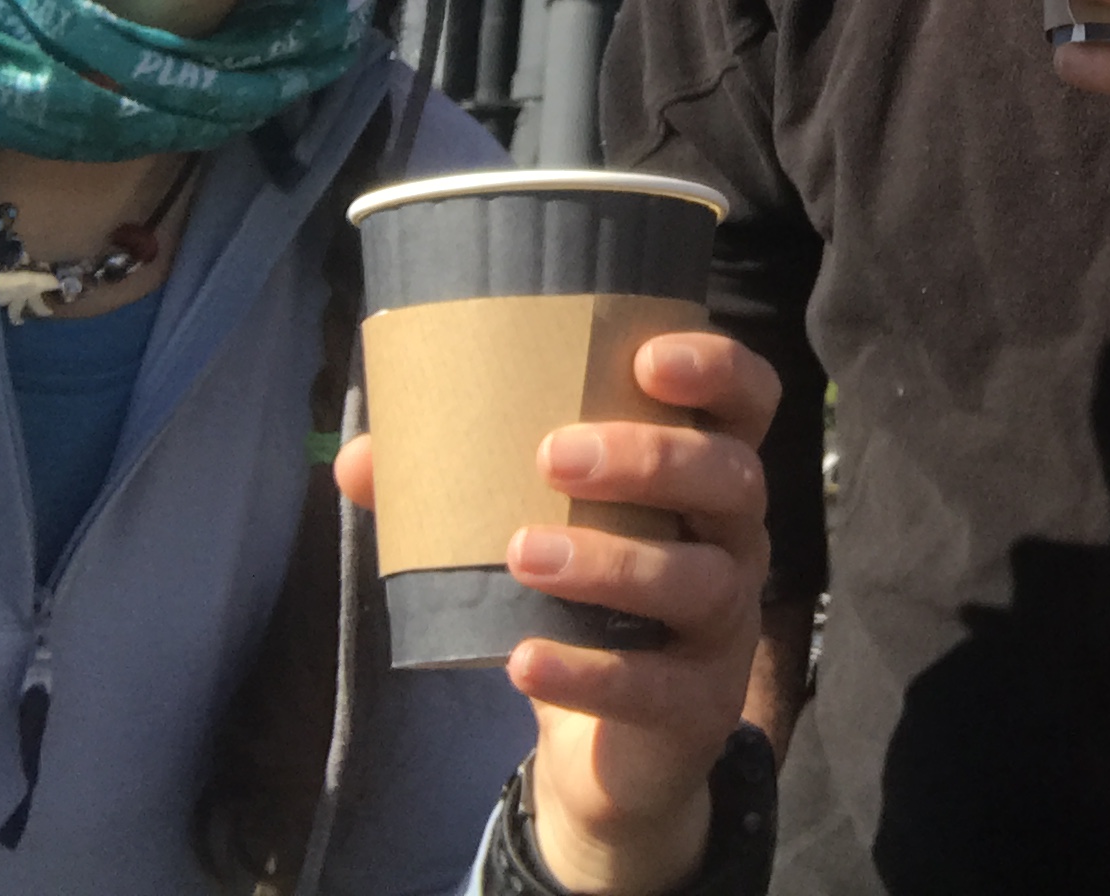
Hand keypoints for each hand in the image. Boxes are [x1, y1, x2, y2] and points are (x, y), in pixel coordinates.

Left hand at [338, 332, 779, 893]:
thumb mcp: (536, 533)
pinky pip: (657, 686)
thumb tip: (360, 458)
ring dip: (614, 561)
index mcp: (706, 476)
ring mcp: (727, 624)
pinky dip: (588, 672)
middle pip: (732, 478)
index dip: (718, 369)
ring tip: (524, 554)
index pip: (749, 402)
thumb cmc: (581, 604)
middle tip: (553, 456)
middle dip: (651, 458)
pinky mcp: (702, 703)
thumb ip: (460, 491)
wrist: (613, 750)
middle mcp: (735, 540)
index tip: (646, 358)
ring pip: (702, 579)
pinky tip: (523, 659)